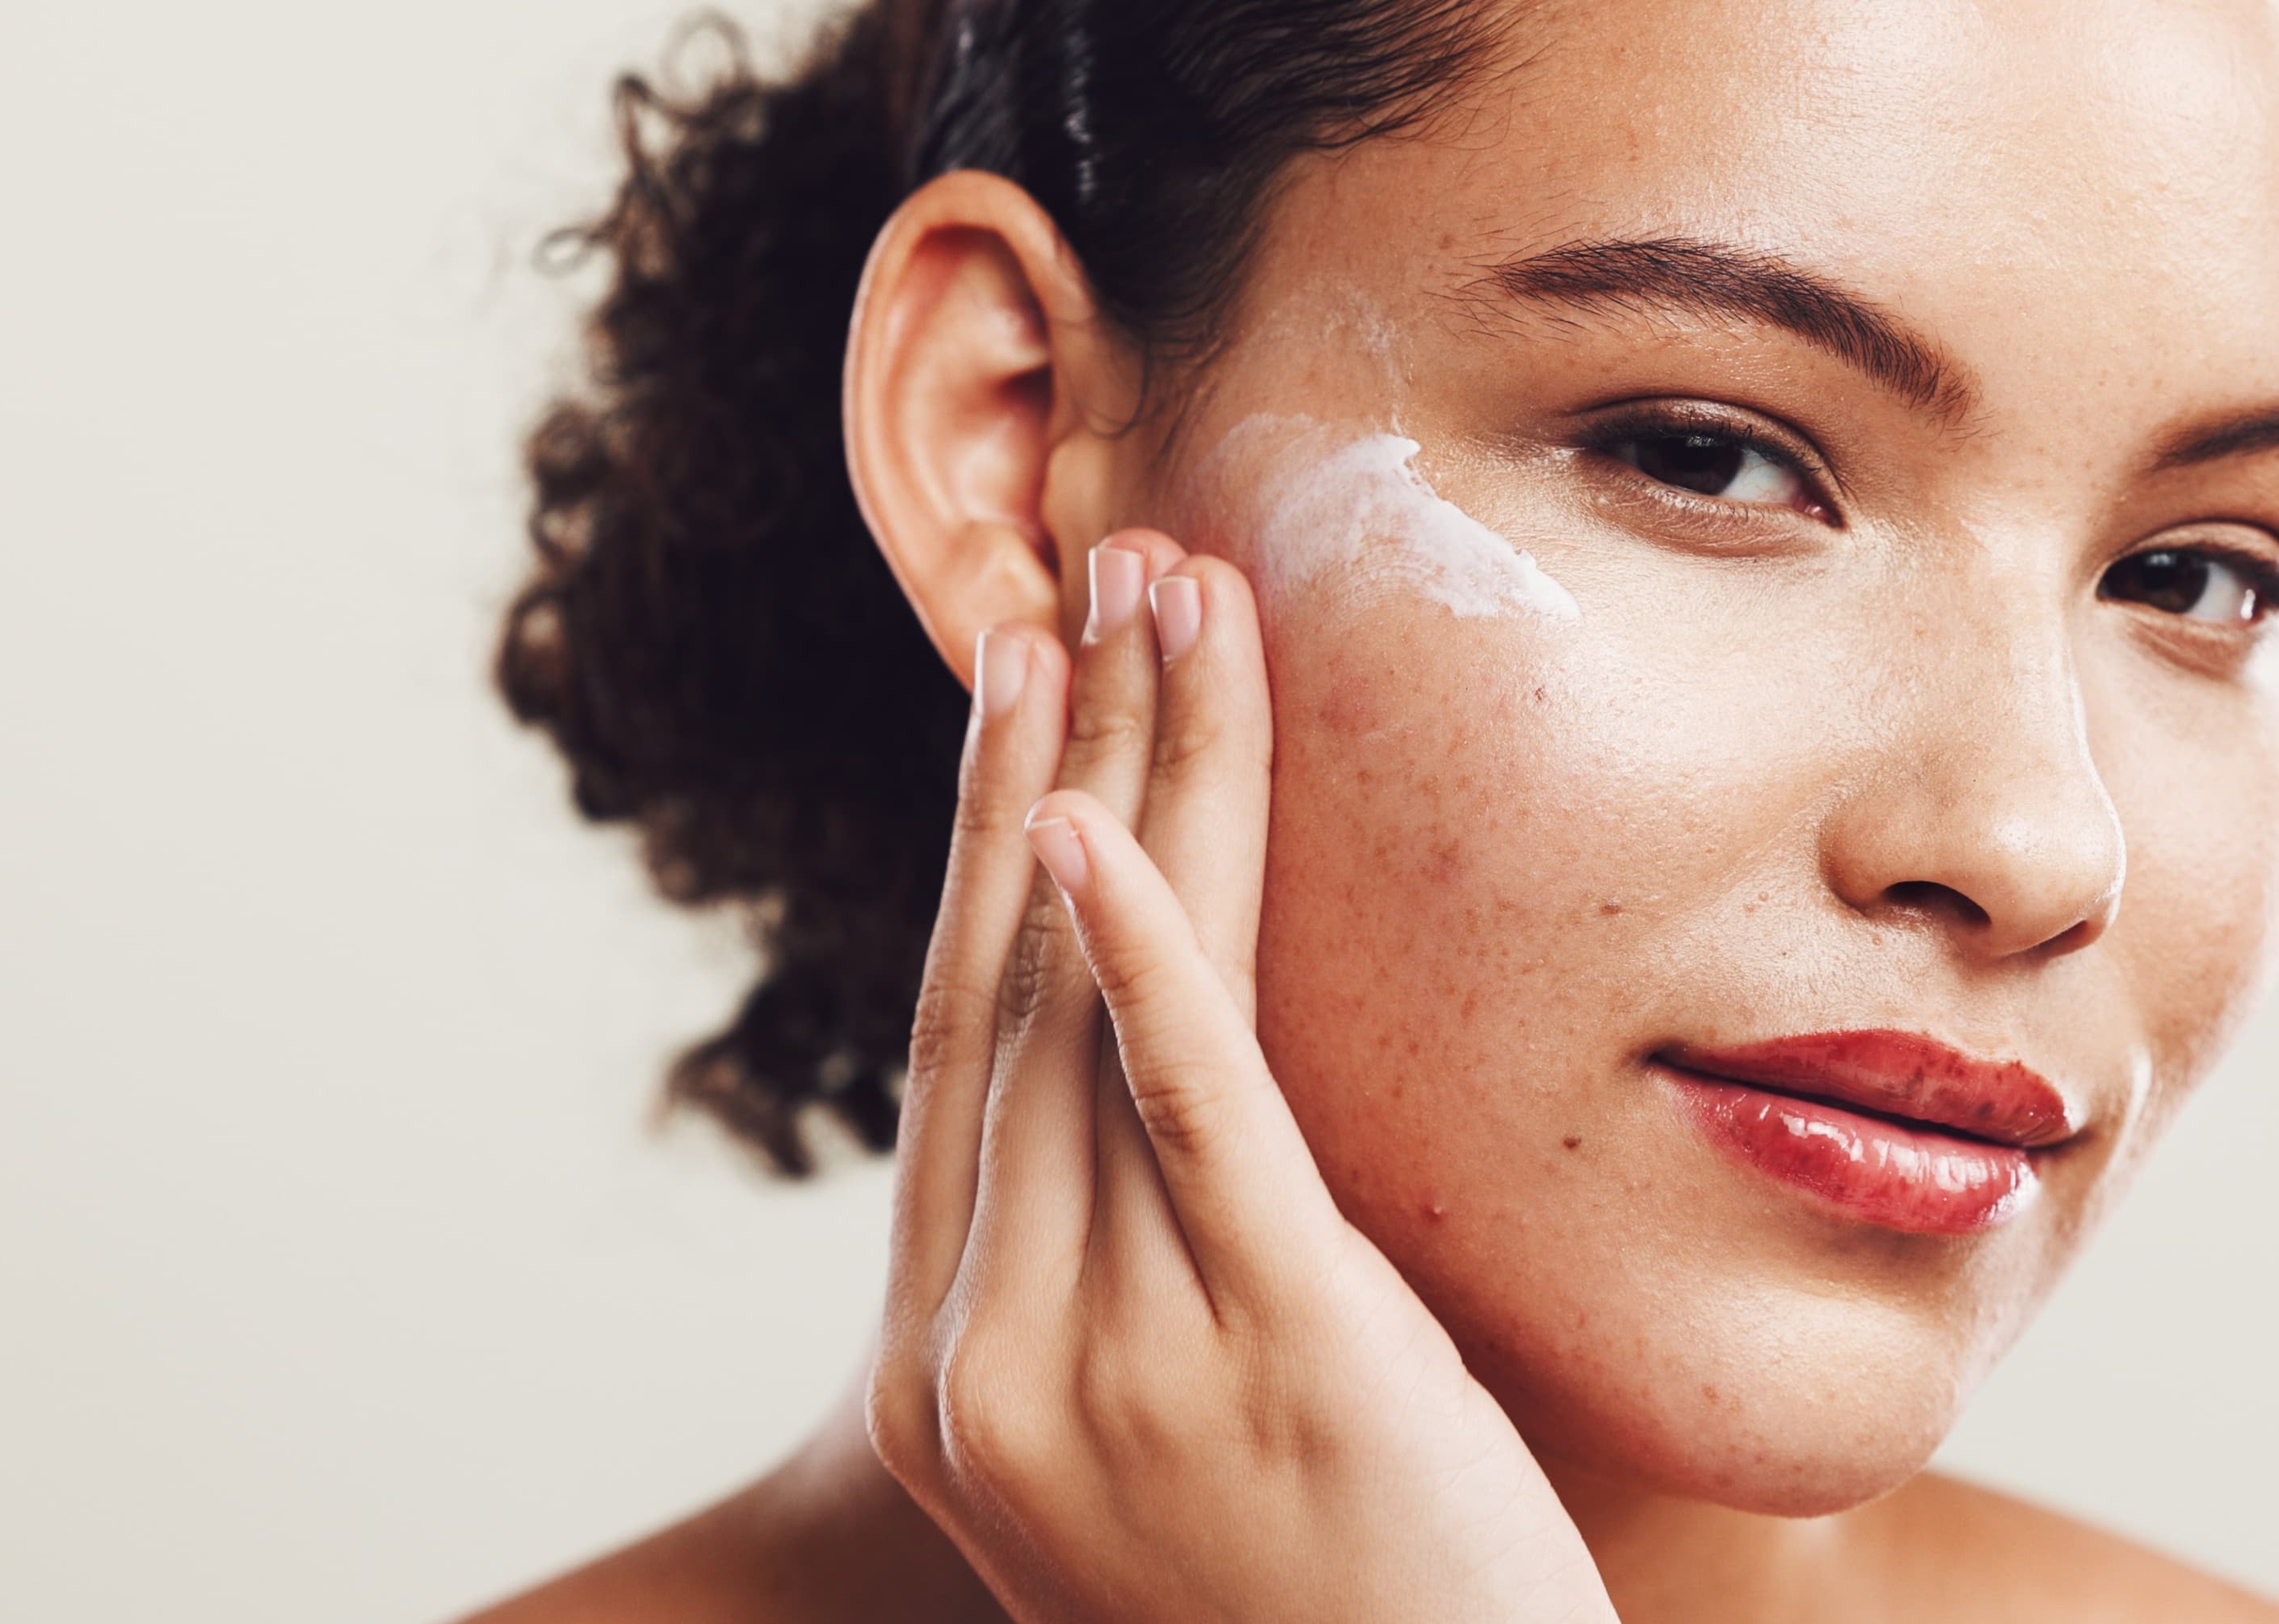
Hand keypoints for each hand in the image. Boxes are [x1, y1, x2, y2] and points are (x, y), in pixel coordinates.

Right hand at [867, 531, 1617, 1623]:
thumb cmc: (1326, 1609)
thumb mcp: (1174, 1435)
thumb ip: (1130, 1273)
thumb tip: (1149, 1086)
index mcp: (951, 1378)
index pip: (963, 1056)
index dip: (989, 848)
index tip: (1030, 690)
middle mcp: (992, 1365)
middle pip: (1014, 995)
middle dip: (1055, 764)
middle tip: (1094, 578)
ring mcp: (1115, 1370)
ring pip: (1100, 1016)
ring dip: (1133, 783)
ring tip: (1158, 600)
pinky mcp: (1276, 1361)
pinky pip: (1189, 1120)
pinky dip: (1140, 959)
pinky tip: (1102, 827)